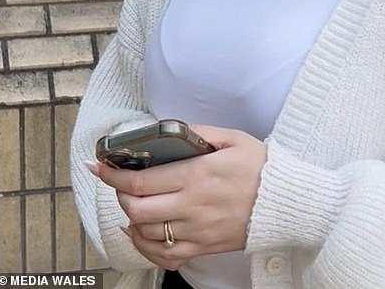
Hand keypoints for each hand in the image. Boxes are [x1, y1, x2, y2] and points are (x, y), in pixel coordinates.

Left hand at [90, 126, 266, 269]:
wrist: (285, 200)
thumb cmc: (261, 166)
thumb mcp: (232, 138)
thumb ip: (199, 133)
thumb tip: (171, 128)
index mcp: (197, 175)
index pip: (141, 181)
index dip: (113, 175)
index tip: (99, 167)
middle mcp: (192, 206)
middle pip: (137, 209)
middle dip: (120, 195)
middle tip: (120, 182)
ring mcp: (197, 230)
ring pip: (146, 233)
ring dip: (131, 218)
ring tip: (132, 203)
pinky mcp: (204, 247)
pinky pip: (165, 256)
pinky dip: (145, 246)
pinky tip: (141, 232)